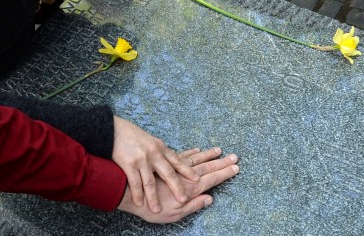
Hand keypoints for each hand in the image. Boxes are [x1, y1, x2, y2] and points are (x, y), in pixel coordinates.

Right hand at [112, 116, 199, 212]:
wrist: (112, 130)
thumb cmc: (131, 135)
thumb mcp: (150, 140)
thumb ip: (160, 151)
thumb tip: (171, 160)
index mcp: (160, 147)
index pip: (177, 161)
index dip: (187, 171)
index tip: (197, 179)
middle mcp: (153, 154)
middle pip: (168, 173)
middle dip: (177, 188)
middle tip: (184, 199)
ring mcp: (141, 159)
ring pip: (150, 182)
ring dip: (154, 197)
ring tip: (157, 209)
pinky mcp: (129, 163)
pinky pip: (135, 182)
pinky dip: (138, 194)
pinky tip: (139, 203)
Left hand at [117, 148, 239, 223]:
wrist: (128, 191)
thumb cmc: (150, 208)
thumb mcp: (174, 214)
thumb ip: (193, 206)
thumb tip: (209, 199)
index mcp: (188, 188)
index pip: (211, 179)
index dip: (224, 173)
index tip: (236, 168)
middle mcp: (183, 175)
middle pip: (206, 167)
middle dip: (221, 162)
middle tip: (234, 157)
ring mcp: (173, 167)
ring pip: (195, 159)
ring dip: (208, 155)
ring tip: (219, 150)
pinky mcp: (163, 162)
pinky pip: (181, 155)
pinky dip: (191, 153)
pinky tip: (197, 149)